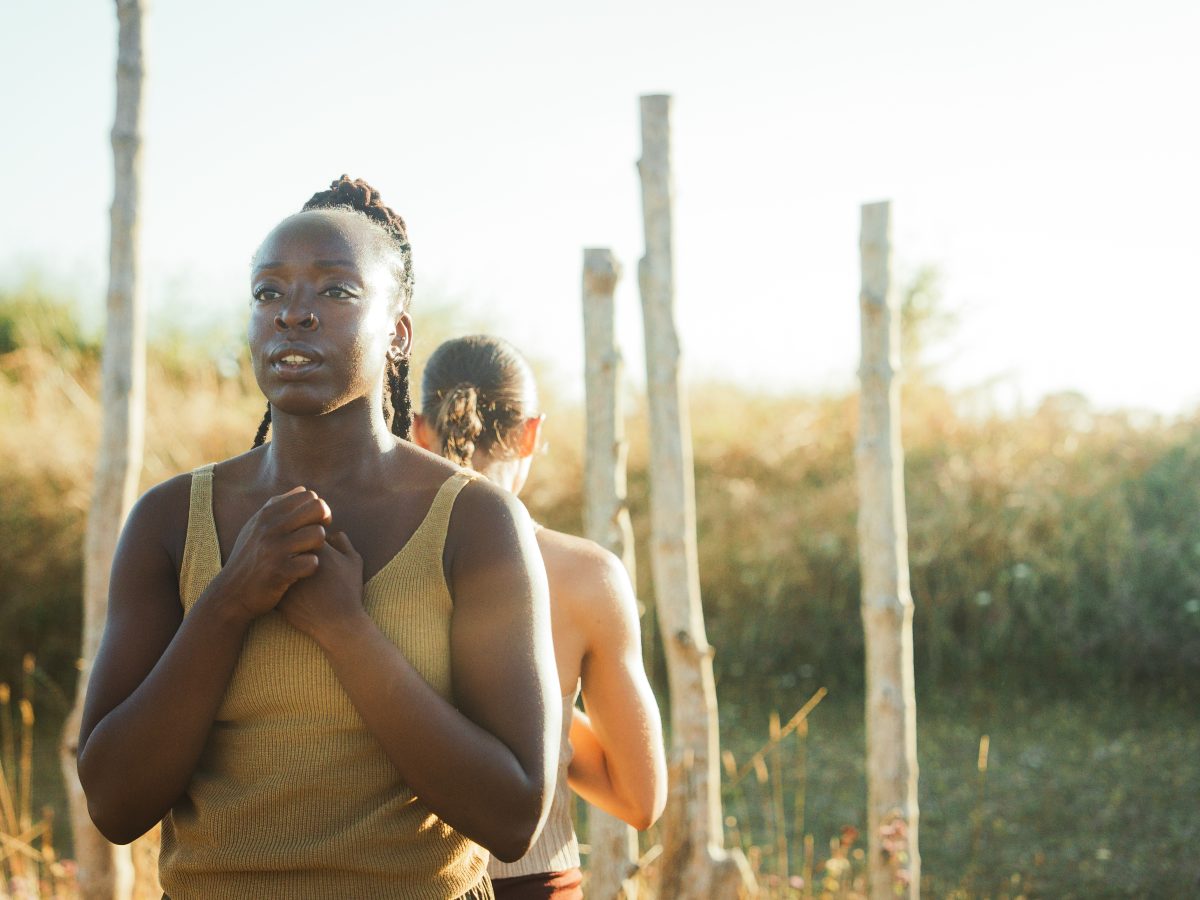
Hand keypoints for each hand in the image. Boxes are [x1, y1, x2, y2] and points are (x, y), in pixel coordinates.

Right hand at [217, 487, 331, 620]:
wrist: (229, 593)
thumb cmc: (248, 557)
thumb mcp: (256, 526)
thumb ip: (278, 506)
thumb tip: (302, 489)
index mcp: (267, 514)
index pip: (308, 495)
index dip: (317, 508)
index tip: (314, 523)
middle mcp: (270, 527)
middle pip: (317, 508)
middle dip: (324, 521)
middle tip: (317, 536)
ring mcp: (274, 549)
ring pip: (318, 534)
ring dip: (320, 546)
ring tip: (309, 553)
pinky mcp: (279, 572)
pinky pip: (312, 562)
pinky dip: (312, 567)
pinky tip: (303, 571)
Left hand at [277, 531, 366, 645]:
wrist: (337, 623)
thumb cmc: (348, 591)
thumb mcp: (354, 562)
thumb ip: (344, 542)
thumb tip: (333, 533)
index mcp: (314, 546)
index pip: (303, 529)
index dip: (308, 536)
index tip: (312, 545)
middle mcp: (295, 558)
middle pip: (286, 543)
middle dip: (290, 546)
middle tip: (298, 555)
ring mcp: (283, 575)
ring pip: (275, 561)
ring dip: (280, 562)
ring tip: (289, 570)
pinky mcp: (275, 591)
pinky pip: (269, 580)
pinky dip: (274, 580)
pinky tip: (283, 586)